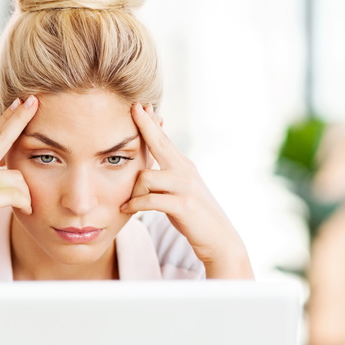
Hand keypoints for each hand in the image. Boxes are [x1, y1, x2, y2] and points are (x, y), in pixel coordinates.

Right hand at [0, 95, 38, 280]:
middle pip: (0, 137)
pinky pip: (15, 194)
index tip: (22, 101)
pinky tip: (24, 211)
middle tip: (35, 101)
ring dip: (26, 193)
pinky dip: (24, 203)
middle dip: (19, 118)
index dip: (8, 117)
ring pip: (16, 175)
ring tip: (24, 206)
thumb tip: (3, 162)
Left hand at [120, 103, 253, 279]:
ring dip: (133, 191)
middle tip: (134, 108)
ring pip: (146, 177)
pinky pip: (150, 200)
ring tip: (127, 203)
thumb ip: (165, 177)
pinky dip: (136, 205)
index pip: (163, 140)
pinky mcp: (182, 204)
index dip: (151, 122)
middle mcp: (185, 171)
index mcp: (183, 166)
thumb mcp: (179, 191)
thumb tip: (147, 168)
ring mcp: (185, 186)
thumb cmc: (193, 216)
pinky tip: (126, 210)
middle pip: (160, 143)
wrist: (218, 239)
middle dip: (145, 125)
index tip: (140, 105)